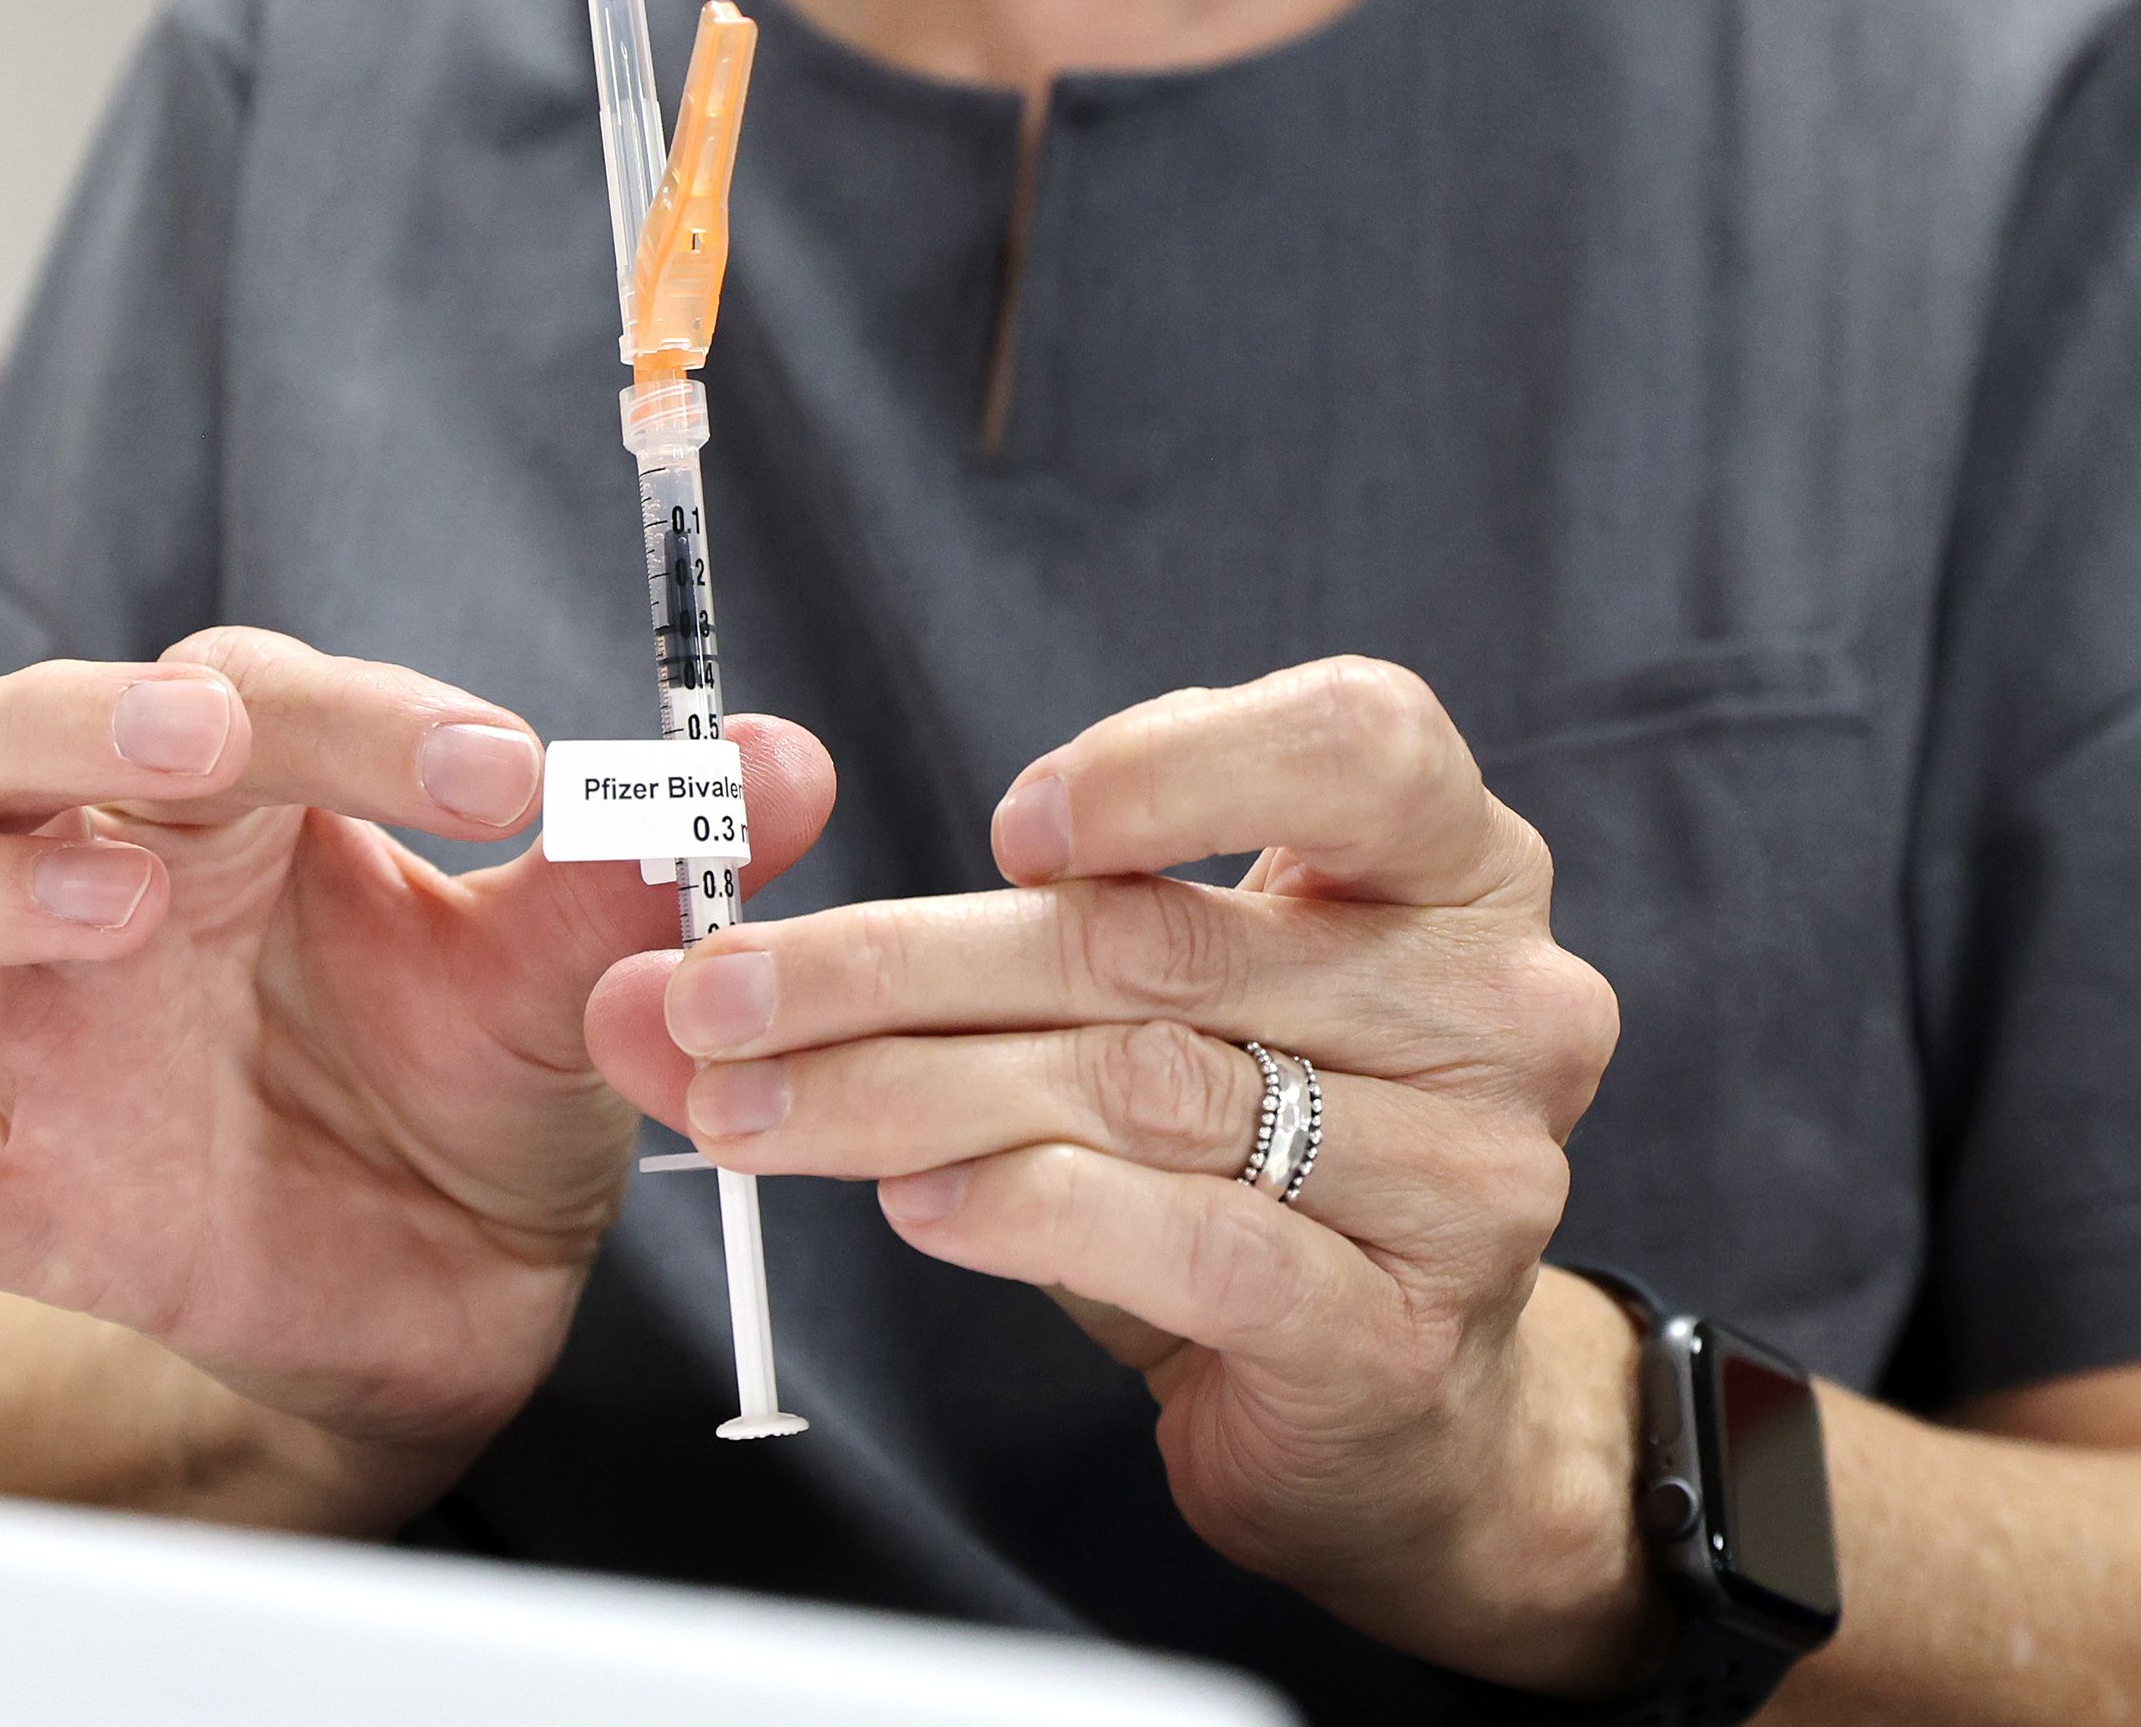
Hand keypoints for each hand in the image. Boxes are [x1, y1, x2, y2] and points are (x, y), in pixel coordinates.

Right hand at [0, 626, 834, 1530]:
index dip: (359, 720)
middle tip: (207, 754)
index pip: (241, 695)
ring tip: (116, 910)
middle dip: (73, 727)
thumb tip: (783, 760)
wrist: (457, 1287)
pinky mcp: (37, 1211)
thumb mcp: (568, 973)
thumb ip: (643, 868)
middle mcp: (106, 890)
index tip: (511, 774)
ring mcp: (44, 1050)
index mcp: (240, 806)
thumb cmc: (481, 1079)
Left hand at [589, 658, 1653, 1690]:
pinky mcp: (1397, 1333)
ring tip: (755, 1110)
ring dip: (911, 1093)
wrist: (1392, 1398)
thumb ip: (937, 961)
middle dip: (902, 967)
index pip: (1357, 742)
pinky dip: (1034, 1213)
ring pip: (1148, 1093)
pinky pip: (1195, 1245)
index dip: (1175, 761)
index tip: (1008, 827)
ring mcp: (1468, 1176)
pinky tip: (920, 1201)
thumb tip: (648, 979)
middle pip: (1164, 945)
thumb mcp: (1133, 1012)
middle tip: (722, 997)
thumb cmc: (1248, 1154)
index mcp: (1451, 865)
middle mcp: (1492, 1003)